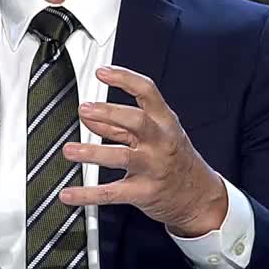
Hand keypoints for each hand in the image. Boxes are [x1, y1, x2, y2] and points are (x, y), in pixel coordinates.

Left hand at [59, 66, 227, 237]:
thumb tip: (88, 116)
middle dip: (109, 113)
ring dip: (93, 153)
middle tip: (84, 109)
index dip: (124, 79)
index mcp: (164, 121)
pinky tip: (69, 193)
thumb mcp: (153, 135)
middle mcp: (161, 142)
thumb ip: (118, 125)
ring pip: (123, 157)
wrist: (198, 196)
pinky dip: (87, 194)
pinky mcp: (144, 192)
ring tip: (70, 150)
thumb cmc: (174, 159)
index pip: (147, 91)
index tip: (102, 72)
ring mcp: (153, 167)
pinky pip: (112, 193)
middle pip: (137, 121)